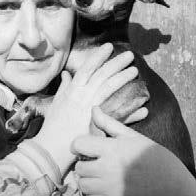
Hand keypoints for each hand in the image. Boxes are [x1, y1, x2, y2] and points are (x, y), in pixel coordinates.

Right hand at [32, 43, 137, 174]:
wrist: (52, 149)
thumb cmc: (52, 126)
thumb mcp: (56, 103)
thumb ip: (64, 88)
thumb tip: (66, 74)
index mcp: (73, 90)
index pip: (87, 68)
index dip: (98, 56)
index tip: (109, 46)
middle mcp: (83, 97)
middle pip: (103, 75)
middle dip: (116, 63)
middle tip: (129, 55)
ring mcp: (91, 110)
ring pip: (110, 89)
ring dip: (123, 78)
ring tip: (135, 71)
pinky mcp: (98, 126)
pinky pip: (118, 117)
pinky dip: (132, 113)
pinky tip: (143, 108)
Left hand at [72, 107, 195, 195]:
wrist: (168, 181)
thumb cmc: (148, 154)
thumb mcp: (130, 135)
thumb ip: (108, 123)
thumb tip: (93, 109)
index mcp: (111, 148)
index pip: (79, 144)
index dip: (79, 145)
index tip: (84, 147)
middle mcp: (108, 169)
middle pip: (79, 167)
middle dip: (84, 163)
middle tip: (94, 162)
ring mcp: (111, 188)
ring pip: (82, 185)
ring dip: (87, 179)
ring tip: (97, 175)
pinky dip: (94, 195)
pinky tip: (103, 188)